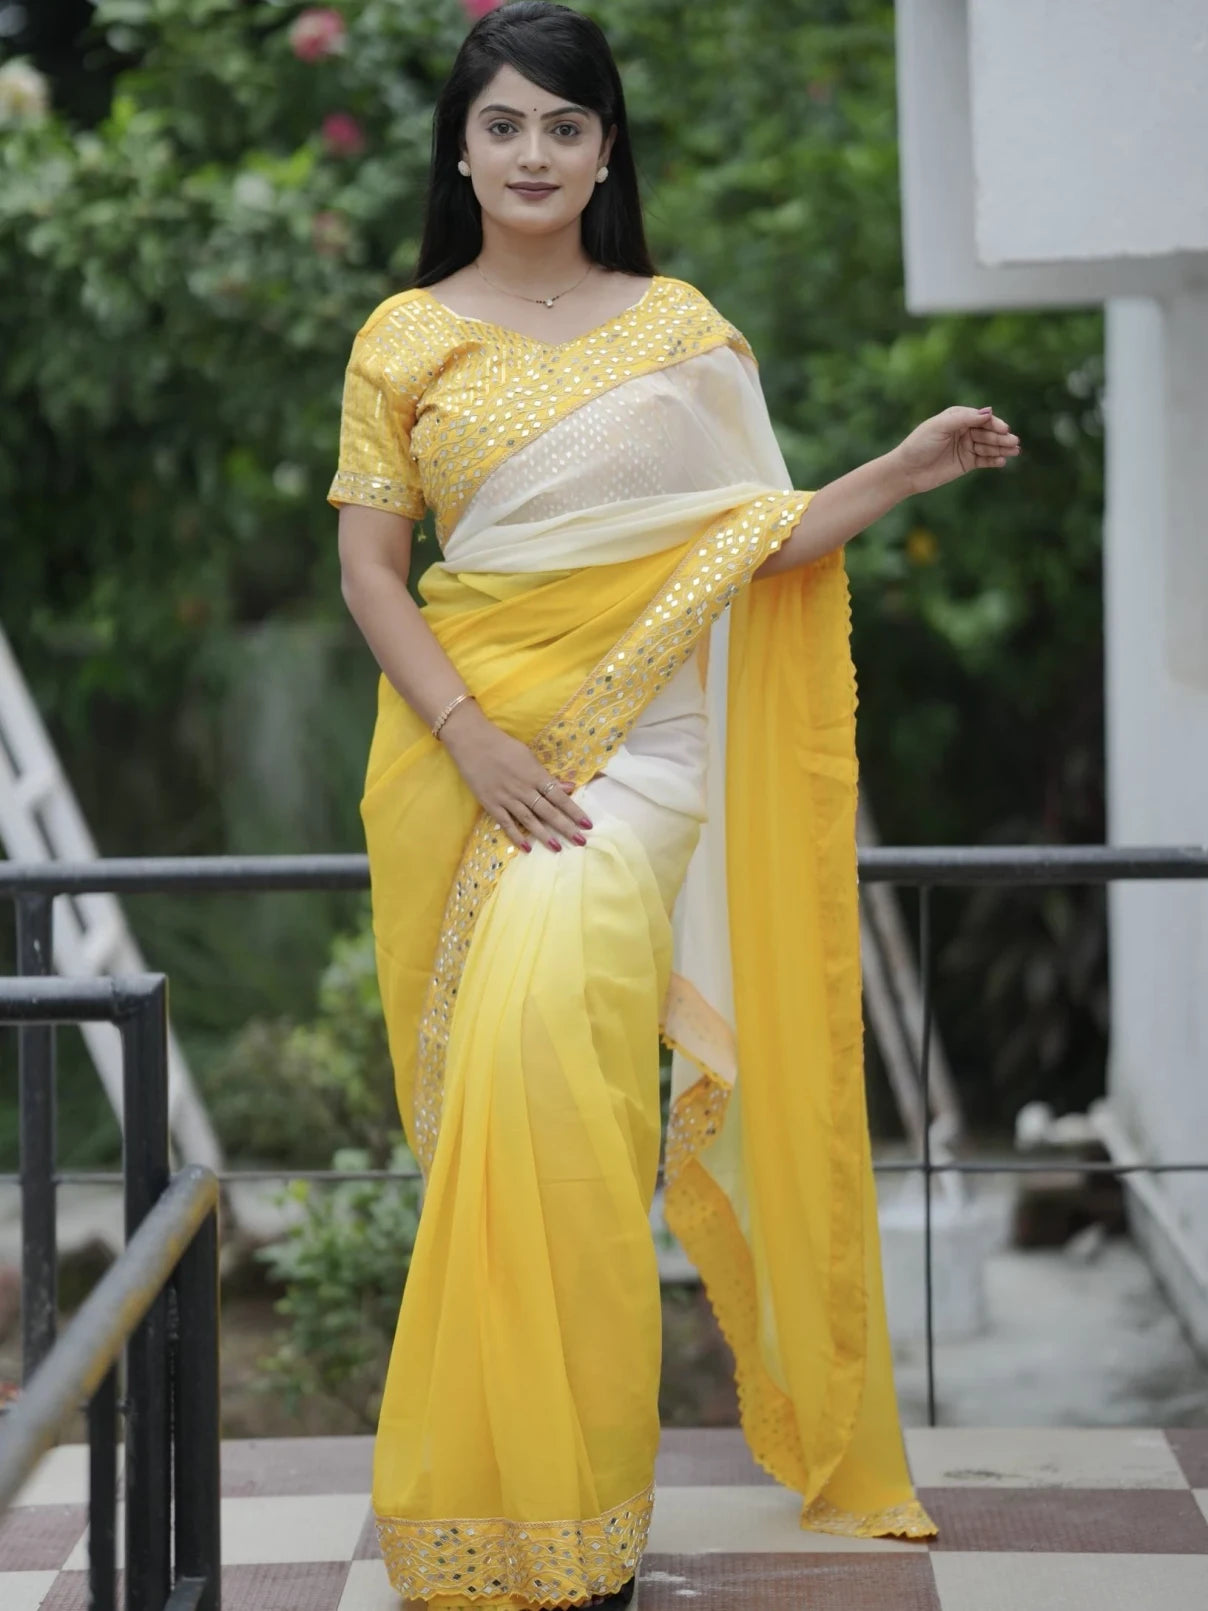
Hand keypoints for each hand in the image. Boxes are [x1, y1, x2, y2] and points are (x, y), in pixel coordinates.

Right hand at [439, 701, 592, 853]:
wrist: (472, 741)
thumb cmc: (503, 745)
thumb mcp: (528, 756)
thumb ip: (547, 775)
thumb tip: (569, 786)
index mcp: (535, 775)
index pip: (559, 796)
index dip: (574, 811)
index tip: (588, 823)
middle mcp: (524, 789)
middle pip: (548, 811)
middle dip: (566, 827)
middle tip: (581, 841)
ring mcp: (506, 797)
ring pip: (529, 820)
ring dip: (544, 835)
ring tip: (558, 848)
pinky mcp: (491, 804)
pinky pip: (506, 823)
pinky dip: (516, 836)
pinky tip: (527, 848)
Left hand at [890, 406, 1020, 496]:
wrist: (907, 471)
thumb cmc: (919, 445)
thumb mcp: (939, 427)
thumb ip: (963, 419)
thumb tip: (989, 411)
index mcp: (958, 417)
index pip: (981, 418)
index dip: (994, 423)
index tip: (1004, 429)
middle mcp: (964, 430)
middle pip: (988, 432)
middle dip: (1001, 437)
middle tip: (1014, 442)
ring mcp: (967, 446)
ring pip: (989, 446)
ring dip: (1002, 448)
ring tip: (1015, 451)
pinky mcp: (967, 463)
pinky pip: (985, 460)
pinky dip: (994, 460)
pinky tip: (1003, 461)